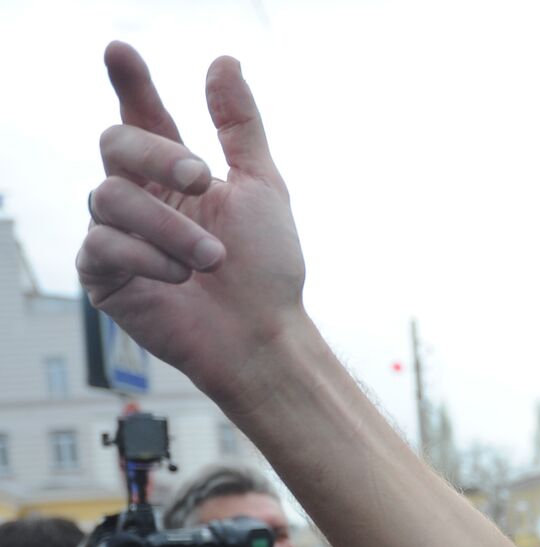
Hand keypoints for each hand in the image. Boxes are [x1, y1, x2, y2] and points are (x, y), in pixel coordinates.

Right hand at [75, 42, 307, 413]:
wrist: (264, 334)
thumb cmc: (267, 270)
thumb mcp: (262, 187)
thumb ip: (240, 126)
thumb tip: (224, 61)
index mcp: (175, 174)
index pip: (144, 116)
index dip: (130, 83)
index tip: (121, 50)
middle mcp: (141, 198)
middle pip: (115, 144)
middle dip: (157, 156)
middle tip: (203, 178)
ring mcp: (117, 235)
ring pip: (110, 197)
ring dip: (171, 227)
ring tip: (212, 259)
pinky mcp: (104, 276)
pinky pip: (102, 245)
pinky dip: (149, 258)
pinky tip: (181, 278)